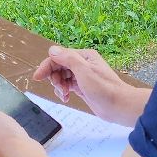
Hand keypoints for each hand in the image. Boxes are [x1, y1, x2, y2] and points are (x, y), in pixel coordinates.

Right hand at [33, 45, 147, 126]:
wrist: (119, 106)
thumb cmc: (104, 88)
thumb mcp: (84, 71)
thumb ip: (68, 59)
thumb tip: (52, 50)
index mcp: (83, 56)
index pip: (59, 57)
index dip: (47, 66)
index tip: (37, 77)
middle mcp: (82, 64)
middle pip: (58, 67)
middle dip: (54, 77)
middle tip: (59, 88)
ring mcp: (82, 76)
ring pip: (61, 77)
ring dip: (58, 86)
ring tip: (65, 95)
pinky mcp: (82, 88)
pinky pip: (66, 86)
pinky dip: (63, 91)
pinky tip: (66, 98)